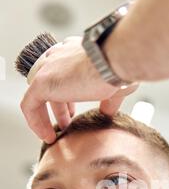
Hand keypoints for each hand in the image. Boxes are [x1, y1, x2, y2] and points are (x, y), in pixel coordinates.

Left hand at [20, 36, 137, 143]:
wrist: (114, 59)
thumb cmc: (119, 68)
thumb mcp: (115, 86)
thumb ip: (108, 100)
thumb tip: (108, 113)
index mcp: (75, 52)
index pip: (63, 72)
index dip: (68, 94)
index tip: (73, 111)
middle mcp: (59, 56)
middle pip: (50, 83)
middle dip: (58, 106)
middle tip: (66, 123)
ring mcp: (48, 68)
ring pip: (38, 95)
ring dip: (45, 116)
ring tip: (54, 134)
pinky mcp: (41, 82)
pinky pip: (30, 105)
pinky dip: (36, 122)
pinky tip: (47, 136)